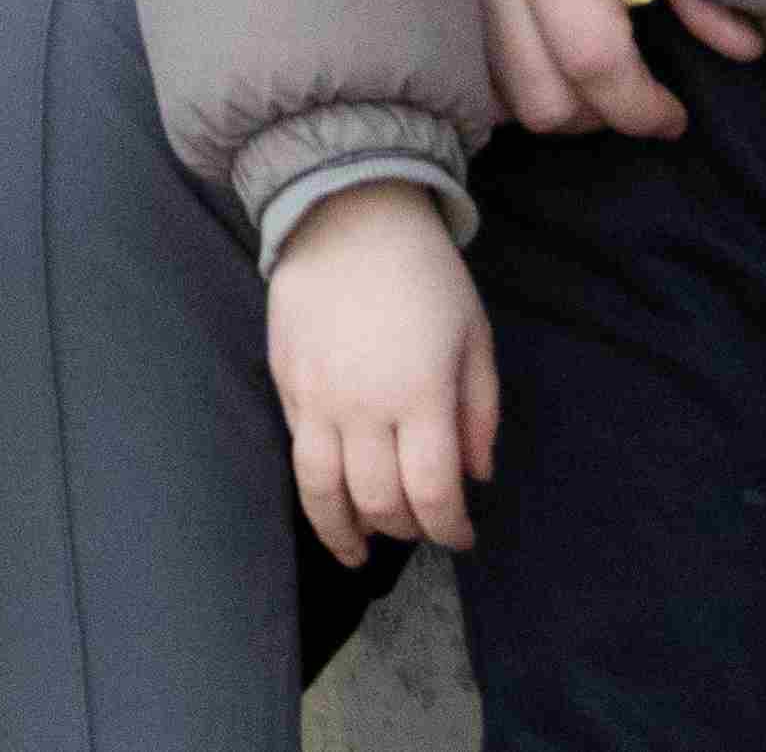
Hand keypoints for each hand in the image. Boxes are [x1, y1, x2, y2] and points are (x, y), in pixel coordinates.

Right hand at [264, 187, 495, 562]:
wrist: (346, 214)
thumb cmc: (426, 275)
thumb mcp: (476, 340)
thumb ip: (480, 414)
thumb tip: (475, 477)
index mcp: (422, 395)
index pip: (433, 494)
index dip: (451, 530)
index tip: (462, 536)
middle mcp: (364, 405)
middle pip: (379, 502)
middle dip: (407, 530)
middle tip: (422, 528)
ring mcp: (316, 395)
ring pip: (323, 490)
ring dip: (345, 531)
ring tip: (360, 550)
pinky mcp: (285, 381)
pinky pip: (297, 452)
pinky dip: (317, 489)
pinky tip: (331, 501)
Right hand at [463, 0, 755, 132]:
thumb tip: (742, 47)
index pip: (591, 56)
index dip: (641, 106)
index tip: (672, 113)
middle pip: (543, 100)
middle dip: (597, 115)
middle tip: (628, 90)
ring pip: (499, 98)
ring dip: (551, 100)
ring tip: (582, 69)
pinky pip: (465, 72)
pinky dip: (506, 80)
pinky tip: (533, 49)